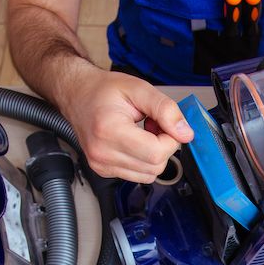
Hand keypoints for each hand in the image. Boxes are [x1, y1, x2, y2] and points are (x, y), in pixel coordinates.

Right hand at [52, 59, 193, 182]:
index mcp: (109, 131)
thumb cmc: (103, 90)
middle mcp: (102, 153)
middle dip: (163, 147)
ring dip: (154, 155)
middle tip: (153, 125)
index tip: (165, 124)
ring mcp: (101, 165)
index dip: (170, 139)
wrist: (78, 95)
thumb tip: (185, 133)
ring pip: (149, 174)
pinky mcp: (103, 171)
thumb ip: (166, 110)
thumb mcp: (139, 89)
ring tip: (143, 133)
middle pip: (155, 166)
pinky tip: (135, 143)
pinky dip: (143, 161)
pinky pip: (138, 175)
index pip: (156, 153)